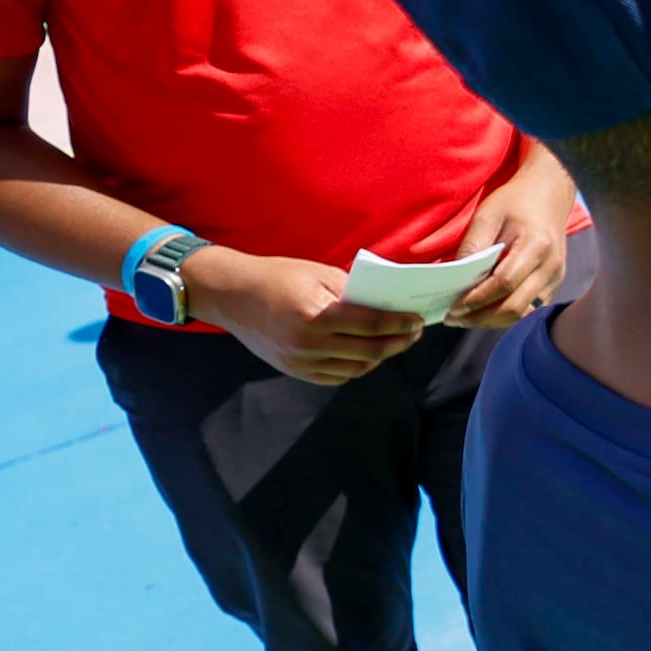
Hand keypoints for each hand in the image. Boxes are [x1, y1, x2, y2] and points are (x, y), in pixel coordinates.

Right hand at [182, 247, 426, 385]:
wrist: (232, 295)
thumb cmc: (279, 277)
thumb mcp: (319, 274)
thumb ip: (353, 292)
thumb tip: (388, 305)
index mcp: (316, 315)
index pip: (371, 325)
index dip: (400, 324)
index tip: (418, 321)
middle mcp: (308, 344)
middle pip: (369, 351)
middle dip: (398, 342)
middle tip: (414, 333)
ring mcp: (300, 361)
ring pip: (355, 369)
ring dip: (380, 357)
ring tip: (394, 342)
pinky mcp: (294, 370)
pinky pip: (335, 376)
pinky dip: (356, 367)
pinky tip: (367, 354)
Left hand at [442, 157, 576, 327]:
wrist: (548, 193)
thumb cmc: (515, 201)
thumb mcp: (487, 215)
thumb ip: (473, 246)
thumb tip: (457, 281)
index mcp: (537, 245)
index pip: (505, 283)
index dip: (478, 299)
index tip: (453, 306)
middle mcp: (551, 266)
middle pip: (515, 307)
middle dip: (481, 317)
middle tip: (454, 318)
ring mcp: (556, 277)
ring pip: (523, 314)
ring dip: (492, 321)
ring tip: (466, 318)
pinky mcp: (554, 283)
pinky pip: (530, 309)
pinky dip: (506, 315)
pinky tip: (485, 311)